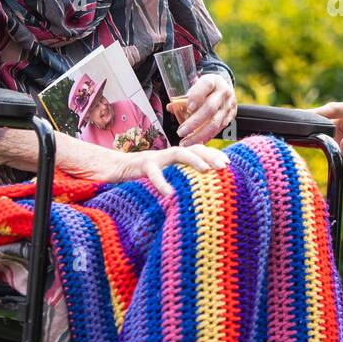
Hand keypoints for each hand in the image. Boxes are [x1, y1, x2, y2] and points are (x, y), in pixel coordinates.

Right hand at [107, 144, 228, 194]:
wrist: (113, 169)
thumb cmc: (142, 177)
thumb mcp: (165, 177)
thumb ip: (180, 180)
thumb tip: (201, 193)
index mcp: (176, 158)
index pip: (199, 150)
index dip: (214, 154)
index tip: (229, 163)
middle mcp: (168, 154)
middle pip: (194, 148)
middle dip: (210, 155)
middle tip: (224, 167)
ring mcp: (156, 157)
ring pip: (178, 152)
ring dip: (194, 160)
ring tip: (206, 171)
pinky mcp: (142, 165)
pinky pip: (154, 173)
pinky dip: (162, 182)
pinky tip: (170, 193)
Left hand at [176, 73, 236, 145]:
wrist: (225, 87)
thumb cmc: (206, 88)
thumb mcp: (196, 86)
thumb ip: (184, 98)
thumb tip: (170, 108)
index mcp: (213, 81)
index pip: (206, 85)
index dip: (197, 97)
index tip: (188, 108)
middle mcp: (223, 92)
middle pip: (210, 108)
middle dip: (194, 122)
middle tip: (180, 132)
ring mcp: (229, 105)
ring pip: (215, 122)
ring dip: (199, 134)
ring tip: (186, 142)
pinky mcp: (231, 115)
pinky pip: (219, 129)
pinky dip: (207, 136)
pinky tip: (197, 142)